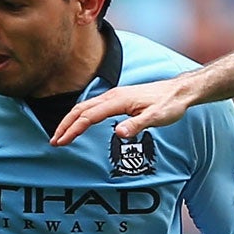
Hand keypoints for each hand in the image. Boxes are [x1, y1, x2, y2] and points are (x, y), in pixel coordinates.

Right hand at [51, 74, 199, 146]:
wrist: (179, 91)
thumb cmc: (169, 104)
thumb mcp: (156, 118)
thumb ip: (137, 125)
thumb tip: (118, 133)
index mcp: (118, 100)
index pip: (89, 116)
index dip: (73, 129)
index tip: (61, 142)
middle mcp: (113, 95)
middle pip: (81, 109)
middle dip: (65, 125)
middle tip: (54, 142)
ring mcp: (114, 96)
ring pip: (85, 107)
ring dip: (71, 120)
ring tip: (61, 135)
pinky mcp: (118, 99)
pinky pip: (92, 106)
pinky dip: (80, 116)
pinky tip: (79, 124)